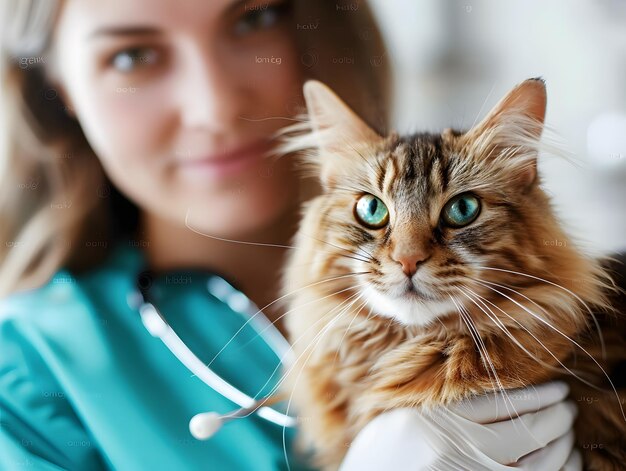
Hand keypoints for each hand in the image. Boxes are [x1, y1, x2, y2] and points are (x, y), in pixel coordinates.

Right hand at [339, 381, 580, 470]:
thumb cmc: (384, 452)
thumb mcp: (405, 417)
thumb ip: (444, 403)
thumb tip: (492, 387)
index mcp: (437, 421)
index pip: (501, 403)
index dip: (538, 395)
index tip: (556, 389)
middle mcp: (457, 449)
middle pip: (525, 429)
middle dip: (556, 415)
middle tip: (566, 405)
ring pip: (536, 459)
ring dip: (561, 441)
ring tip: (566, 430)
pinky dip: (558, 470)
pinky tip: (566, 460)